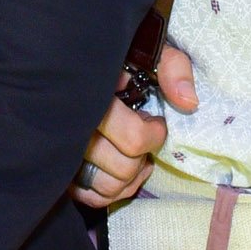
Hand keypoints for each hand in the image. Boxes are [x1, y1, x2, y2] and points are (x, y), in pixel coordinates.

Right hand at [72, 45, 194, 206]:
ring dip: (130, 175)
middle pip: (123, 167)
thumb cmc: (117, 60)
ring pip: (108, 186)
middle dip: (142, 155)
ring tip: (133, 154)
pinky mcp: (62, 170)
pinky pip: (92, 198)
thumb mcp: (146, 52)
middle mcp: (74, 129)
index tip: (154, 121)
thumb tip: (188, 102)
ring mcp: (64, 153)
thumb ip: (172, 67)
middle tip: (141, 135)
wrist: (74, 65)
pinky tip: (121, 171)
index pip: (133, 139)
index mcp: (95, 99)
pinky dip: (113, 191)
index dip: (154, 135)